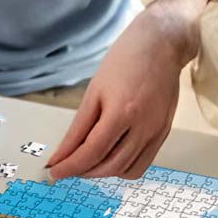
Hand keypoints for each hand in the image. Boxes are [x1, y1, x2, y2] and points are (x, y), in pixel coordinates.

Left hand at [46, 10, 191, 180]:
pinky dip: (122, 167)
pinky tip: (110, 156)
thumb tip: (62, 154)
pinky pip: (142, 163)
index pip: (91, 152)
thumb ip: (78, 128)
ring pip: (127, 170)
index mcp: (122, 112)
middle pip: (109, 166)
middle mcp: (143, 127)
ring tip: (87, 162)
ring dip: (103, 172)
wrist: (162, 45)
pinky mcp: (163, 133)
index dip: (70, 166)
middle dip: (83, 171)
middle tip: (66, 167)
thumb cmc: (125, 61)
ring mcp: (156, 132)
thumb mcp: (94, 91)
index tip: (53, 171)